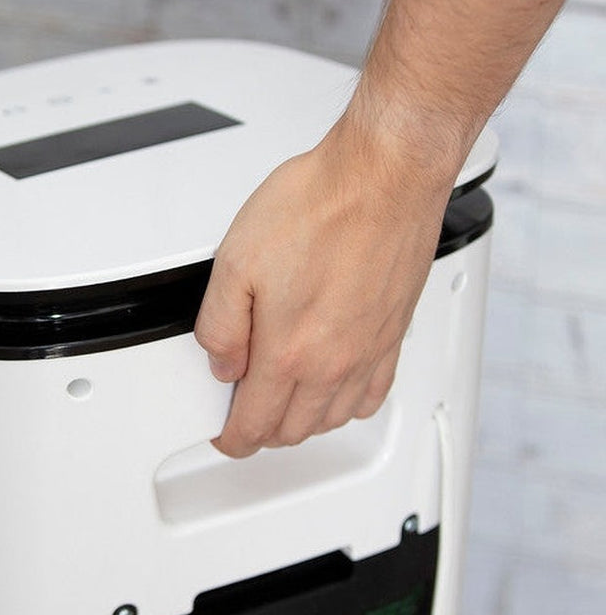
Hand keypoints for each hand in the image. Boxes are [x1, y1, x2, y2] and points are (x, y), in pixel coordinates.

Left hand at [195, 108, 455, 456]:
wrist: (383, 175)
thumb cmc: (317, 207)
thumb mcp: (235, 261)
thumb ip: (220, 325)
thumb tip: (222, 365)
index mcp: (288, 351)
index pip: (254, 424)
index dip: (231, 439)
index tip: (223, 435)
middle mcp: (333, 362)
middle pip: (293, 430)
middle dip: (262, 433)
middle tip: (244, 418)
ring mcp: (368, 351)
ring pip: (332, 420)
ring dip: (302, 424)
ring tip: (281, 407)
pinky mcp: (393, 334)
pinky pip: (372, 396)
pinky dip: (348, 407)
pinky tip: (337, 393)